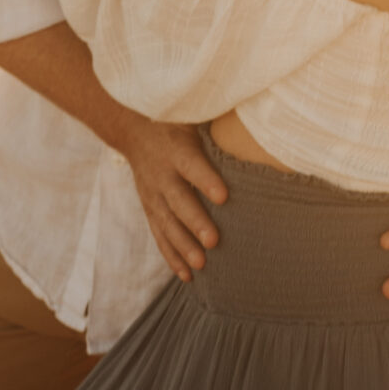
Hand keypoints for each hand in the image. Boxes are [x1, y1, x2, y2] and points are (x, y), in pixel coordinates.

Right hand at [112, 116, 228, 279]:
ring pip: (167, 223)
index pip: (192, 166)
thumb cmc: (177, 121)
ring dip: (183, 246)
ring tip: (201, 266)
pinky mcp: (150, 208)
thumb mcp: (192, 115)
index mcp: (177, 149)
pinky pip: (159, 235)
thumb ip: (217, 123)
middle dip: (195, 223)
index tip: (223, 196)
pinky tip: (186, 275)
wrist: (132, 128)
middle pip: (178, 201)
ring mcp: (153, 193)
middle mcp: (162, 174)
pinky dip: (171, 256)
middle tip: (214, 242)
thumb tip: (256, 121)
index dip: (206, 180)